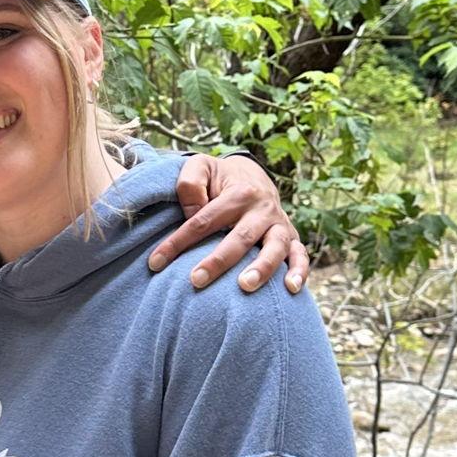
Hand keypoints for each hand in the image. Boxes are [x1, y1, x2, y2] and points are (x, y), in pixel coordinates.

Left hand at [149, 154, 308, 295]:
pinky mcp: (291, 238)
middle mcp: (262, 209)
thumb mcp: (201, 167)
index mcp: (238, 193)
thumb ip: (190, 182)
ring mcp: (279, 225)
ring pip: (274, 248)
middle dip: (218, 260)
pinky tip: (291, 289)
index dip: (178, 242)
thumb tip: (192, 211)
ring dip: (262, 268)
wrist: (252, 175)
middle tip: (196, 280)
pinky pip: (300, 255)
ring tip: (245, 286)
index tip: (155, 263)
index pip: (203, 221)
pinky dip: (300, 271)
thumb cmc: (218, 178)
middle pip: (240, 237)